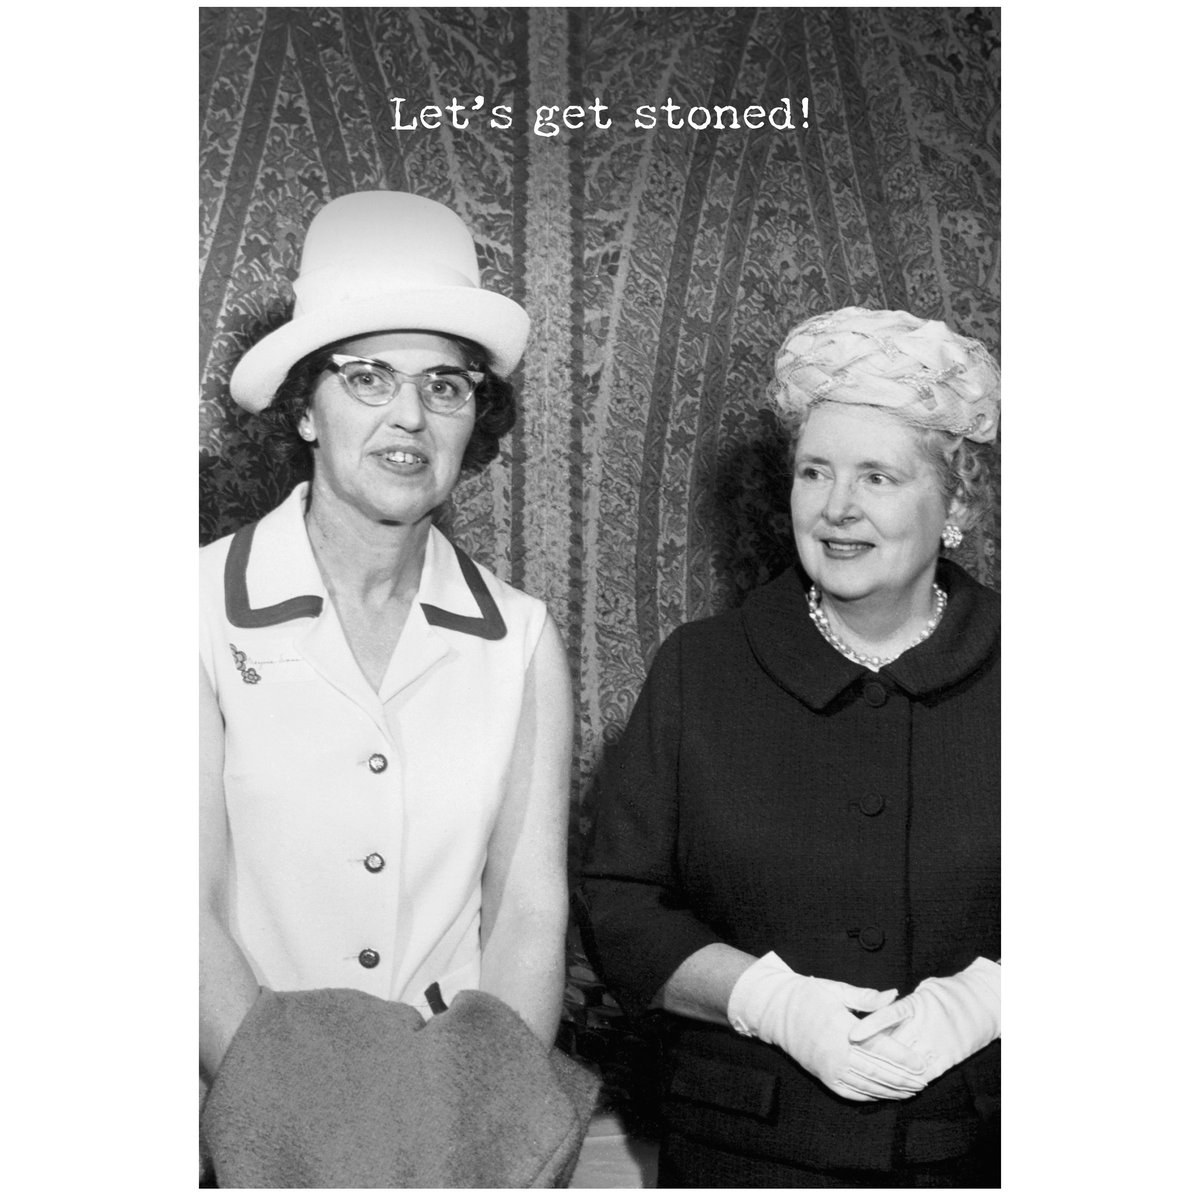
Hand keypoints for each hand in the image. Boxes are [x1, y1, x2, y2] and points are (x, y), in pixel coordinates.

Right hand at [727, 952, 927, 1101]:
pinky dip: (871, 1096)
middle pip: (878, 1071)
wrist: (775, 1011)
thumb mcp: (837, 990)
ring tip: (911, 1091)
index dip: (904, 1058)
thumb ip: (867, 997)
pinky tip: (884, 1095)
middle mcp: (836, 1052)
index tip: (922, 1063)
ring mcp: (829, 1068)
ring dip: (891, 1090)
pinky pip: (852, 1092)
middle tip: (924, 1082)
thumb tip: (894, 994)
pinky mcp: (823, 1077)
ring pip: (867, 1085)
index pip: (881, 1048)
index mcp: (842, 1028)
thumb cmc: (808, 996)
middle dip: (904, 1079)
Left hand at [849, 957, 999, 1082]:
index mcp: (919, 1004)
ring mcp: (939, 1043)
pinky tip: (897, 1088)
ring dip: (889, 1070)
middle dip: (872, 1051)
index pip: (889, 1015)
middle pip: (894, 1041)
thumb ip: (904, 1003)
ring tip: (867, 1077)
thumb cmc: (950, 993)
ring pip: (908, 1061)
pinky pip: (927, 1072)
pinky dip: (911, 1081)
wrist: (985, 1004)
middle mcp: (927, 1024)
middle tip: (849, 1059)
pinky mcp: (949, 1057)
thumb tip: (880, 1007)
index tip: (851, 1034)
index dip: (870, 1025)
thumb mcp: (926, 989)